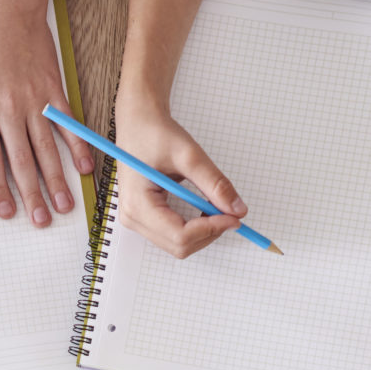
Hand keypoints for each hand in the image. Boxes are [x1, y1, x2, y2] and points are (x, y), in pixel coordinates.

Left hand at [0, 0, 92, 229]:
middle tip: (40, 223)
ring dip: (57, 180)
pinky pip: (67, 123)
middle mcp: (8, 110)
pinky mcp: (52, 88)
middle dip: (32, 196)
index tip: (6, 212)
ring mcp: (34, 100)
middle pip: (22, 162)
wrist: (5, 2)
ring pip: (47, 148)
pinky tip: (84, 168)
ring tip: (64, 207)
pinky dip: (77, 146)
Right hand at [103, 92, 242, 259]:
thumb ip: (214, 184)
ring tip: (216, 208)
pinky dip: (195, 228)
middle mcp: (133, 218)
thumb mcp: (189, 155)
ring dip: (203, 232)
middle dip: (209, 233)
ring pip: (178, 245)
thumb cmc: (155, 133)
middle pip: (179, 246)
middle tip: (230, 213)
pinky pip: (173, 236)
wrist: (138, 122)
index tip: (234, 216)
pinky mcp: (144, 218)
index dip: (211, 229)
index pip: (180, 235)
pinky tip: (204, 209)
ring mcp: (137, 220)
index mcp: (138, 204)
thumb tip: (237, 209)